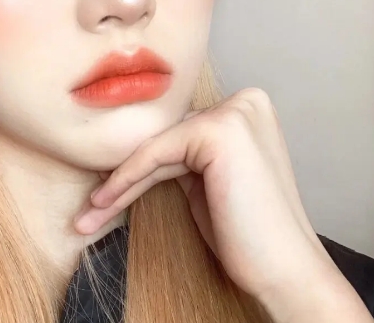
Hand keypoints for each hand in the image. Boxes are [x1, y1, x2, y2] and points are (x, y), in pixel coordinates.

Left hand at [73, 88, 350, 316]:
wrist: (285, 271)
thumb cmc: (248, 234)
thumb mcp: (208, 182)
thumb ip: (184, 156)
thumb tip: (140, 147)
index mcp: (247, 110)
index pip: (179, 136)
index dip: (140, 166)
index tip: (108, 193)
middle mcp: (244, 103)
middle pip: (166, 141)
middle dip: (126, 176)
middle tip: (93, 208)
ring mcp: (235, 113)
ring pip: (156, 148)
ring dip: (118, 184)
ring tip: (89, 216)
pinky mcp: (220, 130)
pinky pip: (156, 154)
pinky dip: (126, 179)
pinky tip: (103, 203)